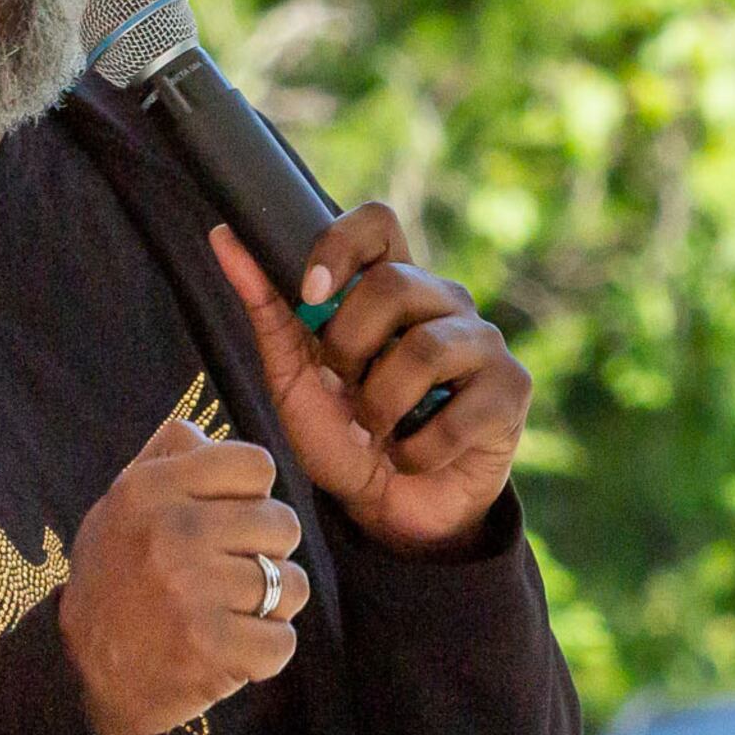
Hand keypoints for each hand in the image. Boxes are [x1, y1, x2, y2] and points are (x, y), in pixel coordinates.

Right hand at [57, 413, 309, 734]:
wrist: (80, 673)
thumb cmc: (116, 579)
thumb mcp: (121, 504)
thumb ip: (169, 459)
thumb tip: (212, 433)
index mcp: (149, 487)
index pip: (256, 466)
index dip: (253, 496)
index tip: (229, 522)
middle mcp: (171, 532)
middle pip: (283, 524)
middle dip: (267, 554)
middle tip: (230, 576)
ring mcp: (192, 592)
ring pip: (291, 585)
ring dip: (270, 606)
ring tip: (230, 613)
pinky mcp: (212, 648)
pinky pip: (283, 640)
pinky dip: (264, 651)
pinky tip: (229, 649)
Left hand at [205, 203, 530, 554]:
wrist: (390, 511)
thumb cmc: (344, 435)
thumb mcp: (293, 376)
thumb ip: (267, 310)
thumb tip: (223, 237)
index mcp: (392, 286)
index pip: (377, 223)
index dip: (341, 246)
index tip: (310, 296)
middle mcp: (443, 302)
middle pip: (396, 283)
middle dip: (349, 346)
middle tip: (341, 389)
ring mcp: (484, 342)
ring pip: (426, 349)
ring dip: (381, 406)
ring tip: (374, 432)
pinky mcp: (511, 390)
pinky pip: (458, 412)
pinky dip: (418, 450)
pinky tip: (412, 458)